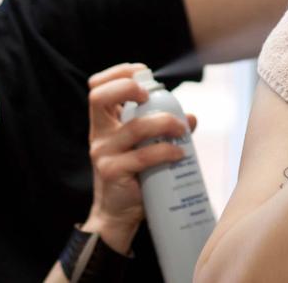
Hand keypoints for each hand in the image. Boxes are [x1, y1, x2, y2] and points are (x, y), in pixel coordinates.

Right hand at [83, 63, 197, 252]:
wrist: (118, 214)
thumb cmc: (134, 174)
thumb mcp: (143, 146)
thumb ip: (162, 129)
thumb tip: (190, 118)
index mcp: (103, 122)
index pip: (97, 86)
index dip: (118, 73)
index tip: (142, 72)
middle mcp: (99, 134)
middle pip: (98, 97)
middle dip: (127, 87)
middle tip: (150, 94)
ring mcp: (103, 153)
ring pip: (134, 127)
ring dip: (163, 122)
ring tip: (181, 129)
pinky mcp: (113, 172)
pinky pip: (144, 156)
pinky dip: (166, 151)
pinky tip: (180, 154)